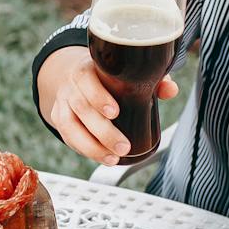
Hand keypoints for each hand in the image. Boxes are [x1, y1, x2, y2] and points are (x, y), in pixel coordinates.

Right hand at [36, 47, 176, 166]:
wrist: (76, 77)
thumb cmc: (107, 76)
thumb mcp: (125, 73)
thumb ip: (150, 80)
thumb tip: (170, 90)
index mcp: (86, 69)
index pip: (87, 79)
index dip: (99, 97)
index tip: (115, 113)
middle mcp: (70, 85)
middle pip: (81, 108)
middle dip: (102, 131)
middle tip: (123, 147)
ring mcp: (62, 103)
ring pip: (69, 126)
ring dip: (91, 146)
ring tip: (112, 159)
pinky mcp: (58, 118)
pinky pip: (67, 136)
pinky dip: (84, 149)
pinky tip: (101, 157)